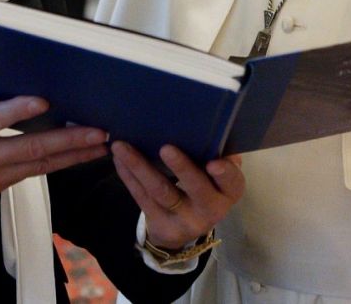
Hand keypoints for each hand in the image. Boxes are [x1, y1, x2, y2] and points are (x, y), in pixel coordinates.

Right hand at [0, 83, 108, 231]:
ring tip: (97, 147)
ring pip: (37, 167)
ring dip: (70, 157)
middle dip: (70, 140)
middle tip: (98, 133)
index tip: (47, 100)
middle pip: (32, 149)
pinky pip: (26, 175)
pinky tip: (68, 158)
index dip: (23, 109)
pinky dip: (50, 165)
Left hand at [112, 142, 243, 249]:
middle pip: (196, 189)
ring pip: (161, 192)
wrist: (184, 225)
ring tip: (123, 147)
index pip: (232, 182)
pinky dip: (129, 176)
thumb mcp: (216, 175)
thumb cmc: (204, 184)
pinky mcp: (160, 222)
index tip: (214, 162)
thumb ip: (214, 153)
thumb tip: (207, 124)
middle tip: (166, 148)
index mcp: (228, 191)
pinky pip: (141, 197)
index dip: (225, 173)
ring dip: (140, 167)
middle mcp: (210, 208)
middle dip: (181, 168)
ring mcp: (184, 219)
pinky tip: (119, 158)